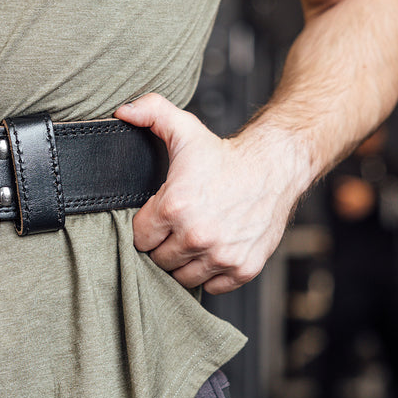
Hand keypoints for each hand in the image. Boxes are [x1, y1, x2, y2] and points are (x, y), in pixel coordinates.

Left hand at [115, 94, 303, 293]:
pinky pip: (211, 286)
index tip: (158, 217)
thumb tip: (123, 111)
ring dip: (185, 262)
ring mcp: (221, 255)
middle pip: (159, 260)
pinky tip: (212, 250)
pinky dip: (210, 273)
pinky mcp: (242, 269)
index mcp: (175, 207)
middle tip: (176, 227)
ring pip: (183, 277)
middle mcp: (197, 235)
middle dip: (164, 245)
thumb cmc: (225, 154)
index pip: (139, 238)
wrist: (275, 167)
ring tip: (193, 239)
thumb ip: (150, 112)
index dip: (146, 227)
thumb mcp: (184, 129)